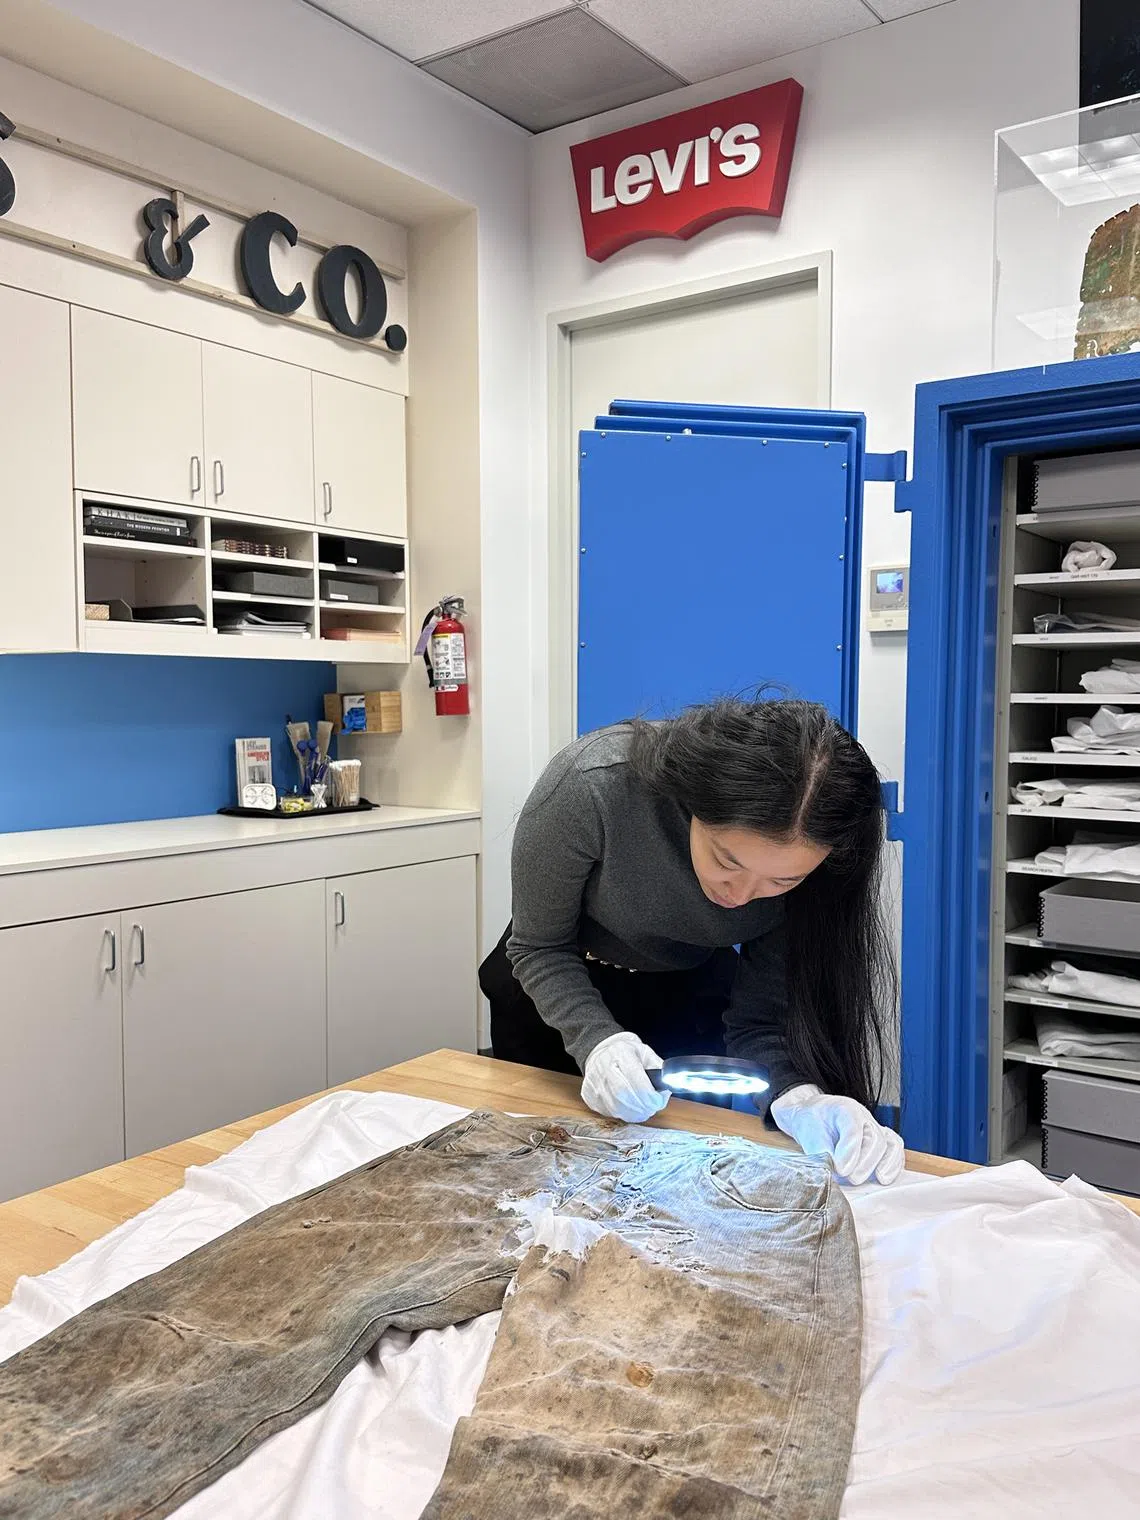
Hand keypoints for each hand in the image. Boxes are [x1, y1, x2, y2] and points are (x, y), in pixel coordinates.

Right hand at [581, 1031, 669, 1123]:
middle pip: (624, 1096)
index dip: (649, 1096)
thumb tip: (670, 1087)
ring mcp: (594, 1082)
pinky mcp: (589, 1095)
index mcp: (621, 1053)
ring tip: (642, 1109)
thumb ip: (660, 1070)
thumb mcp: (646, 1053)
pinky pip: (608, 1112)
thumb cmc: (627, 1053)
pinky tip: (628, 1108)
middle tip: (651, 1108)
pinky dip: (622, 1114)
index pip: (636, 1081)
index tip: (658, 1101)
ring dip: (633, 1114)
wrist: (601, 1051)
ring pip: (616, 1108)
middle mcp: (604, 1066)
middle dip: (642, 1107)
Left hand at [770, 1084, 904, 1185]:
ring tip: (877, 1180)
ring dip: (885, 1164)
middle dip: (865, 1162)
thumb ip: (818, 1150)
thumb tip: (831, 1171)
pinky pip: (896, 1150)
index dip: (850, 1150)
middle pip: (874, 1138)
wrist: (816, 1118)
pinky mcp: (882, 1141)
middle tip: (852, 1179)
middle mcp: (863, 1116)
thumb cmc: (811, 1123)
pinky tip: (885, 1179)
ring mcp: (875, 1128)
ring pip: (889, 1143)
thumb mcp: (805, 1131)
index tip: (841, 1169)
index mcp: (843, 1108)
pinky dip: (894, 1165)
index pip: (853, 1126)